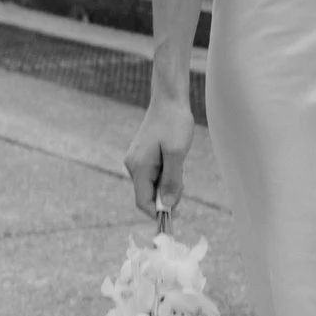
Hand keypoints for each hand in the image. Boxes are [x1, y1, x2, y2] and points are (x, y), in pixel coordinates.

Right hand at [124, 99, 194, 220]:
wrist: (169, 100)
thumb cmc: (174, 124)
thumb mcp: (177, 154)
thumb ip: (171, 181)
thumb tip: (166, 205)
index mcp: (138, 167)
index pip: (143, 202)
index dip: (158, 212)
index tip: (176, 215)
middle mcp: (133, 166)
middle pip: (147, 195)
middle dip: (165, 197)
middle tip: (182, 184)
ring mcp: (137, 160)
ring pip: (152, 185)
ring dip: (167, 185)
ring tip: (179, 167)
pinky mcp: (143, 156)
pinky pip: (153, 175)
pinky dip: (166, 176)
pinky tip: (175, 163)